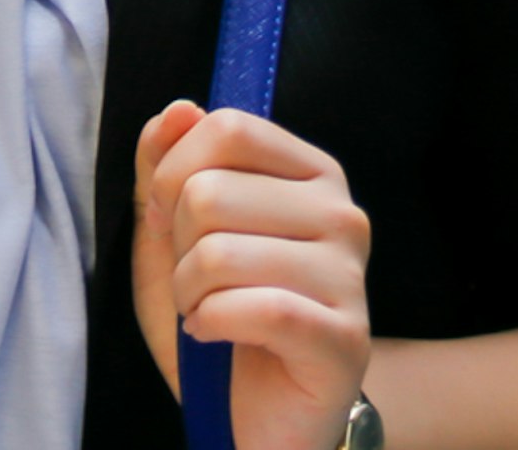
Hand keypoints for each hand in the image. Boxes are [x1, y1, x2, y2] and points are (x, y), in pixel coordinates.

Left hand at [134, 101, 373, 449]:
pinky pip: (253, 308)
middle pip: (211, 191)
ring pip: (220, 252)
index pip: (228, 128)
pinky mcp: (346, 339)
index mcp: (311, 173)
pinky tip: (215, 334)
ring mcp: (351, 277)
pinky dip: (210, 324)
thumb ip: (165, 166)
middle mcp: (343, 215)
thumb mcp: (170, 231)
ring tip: (204, 310)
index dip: (173, 173)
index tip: (168, 218)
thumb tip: (182, 109)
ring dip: (188, 291)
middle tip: (196, 279)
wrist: (252, 408)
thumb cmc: (216, 309)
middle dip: (177, 244)